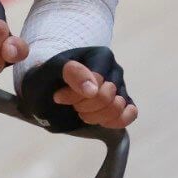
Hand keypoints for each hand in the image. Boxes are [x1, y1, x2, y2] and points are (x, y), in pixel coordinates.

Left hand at [18, 47, 135, 131]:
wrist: (46, 90)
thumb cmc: (48, 78)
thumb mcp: (51, 70)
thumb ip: (71, 73)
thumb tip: (93, 90)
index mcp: (100, 56)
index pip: (97, 82)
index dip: (76, 96)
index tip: (58, 97)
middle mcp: (114, 69)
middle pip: (108, 97)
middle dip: (85, 107)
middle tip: (72, 105)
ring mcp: (121, 87)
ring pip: (119, 107)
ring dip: (96, 116)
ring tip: (82, 112)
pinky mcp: (124, 103)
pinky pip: (131, 113)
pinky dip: (116, 121)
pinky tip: (99, 121)